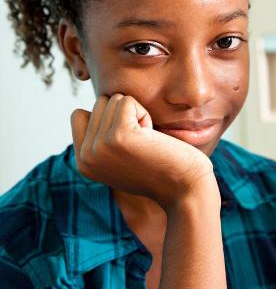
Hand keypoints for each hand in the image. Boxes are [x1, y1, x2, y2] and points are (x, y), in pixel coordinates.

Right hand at [70, 93, 215, 211]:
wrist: (184, 189)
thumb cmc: (158, 168)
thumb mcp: (117, 157)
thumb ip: (99, 139)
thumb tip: (83, 111)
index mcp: (82, 162)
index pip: (79, 115)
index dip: (107, 118)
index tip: (126, 142)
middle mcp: (84, 156)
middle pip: (99, 104)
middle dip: (124, 116)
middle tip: (140, 143)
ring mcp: (99, 147)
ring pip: (113, 99)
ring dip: (136, 114)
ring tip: (146, 142)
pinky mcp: (118, 136)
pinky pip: (127, 101)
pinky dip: (143, 113)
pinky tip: (151, 137)